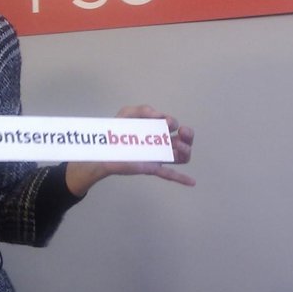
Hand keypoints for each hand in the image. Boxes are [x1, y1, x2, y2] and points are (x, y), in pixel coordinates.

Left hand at [65, 105, 194, 196]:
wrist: (100, 151)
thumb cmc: (115, 132)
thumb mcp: (128, 114)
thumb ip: (143, 110)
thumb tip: (160, 116)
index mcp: (155, 130)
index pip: (172, 126)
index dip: (173, 123)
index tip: (168, 123)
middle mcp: (159, 143)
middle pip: (183, 141)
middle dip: (188, 135)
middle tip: (183, 132)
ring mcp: (157, 157)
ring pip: (180, 156)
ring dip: (186, 151)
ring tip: (180, 148)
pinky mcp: (151, 168)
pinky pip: (169, 174)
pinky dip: (181, 178)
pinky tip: (192, 182)